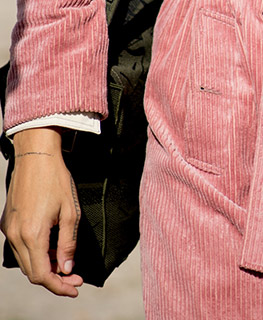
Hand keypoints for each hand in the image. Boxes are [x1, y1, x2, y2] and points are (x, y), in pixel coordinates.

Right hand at [0, 127, 83, 295]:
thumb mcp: (70, 211)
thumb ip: (68, 244)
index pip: (41, 275)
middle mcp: (15, 235)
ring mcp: (8, 229)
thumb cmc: (56, 179)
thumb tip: (66, 269)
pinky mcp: (6, 222)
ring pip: (24, 261)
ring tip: (64, 259)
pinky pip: (18, 247)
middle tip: (74, 275)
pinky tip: (50, 245)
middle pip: (31, 272)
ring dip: (43, 265)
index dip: (59, 286)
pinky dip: (34, 253)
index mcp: (32, 234)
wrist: (36, 155)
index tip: (75, 288)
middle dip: (54, 278)